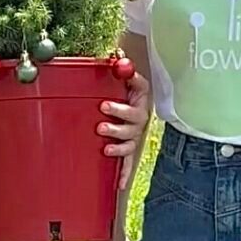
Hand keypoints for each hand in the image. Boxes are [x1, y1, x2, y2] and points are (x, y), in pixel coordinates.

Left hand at [97, 70, 150, 188]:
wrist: (140, 99)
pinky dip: (124, 173)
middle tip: (100, 125)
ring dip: (118, 148)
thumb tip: (117, 56)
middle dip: (116, 127)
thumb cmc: (132, 88)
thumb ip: (124, 69)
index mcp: (140, 106)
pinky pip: (129, 162)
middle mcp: (140, 123)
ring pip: (129, 145)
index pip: (132, 108)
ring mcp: (135, 137)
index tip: (104, 105)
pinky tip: (119, 184)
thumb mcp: (131, 78)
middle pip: (131, 129)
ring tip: (105, 148)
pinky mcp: (130, 148)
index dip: (119, 109)